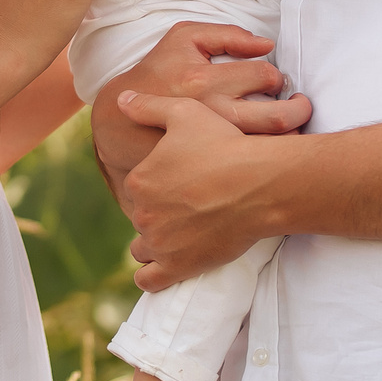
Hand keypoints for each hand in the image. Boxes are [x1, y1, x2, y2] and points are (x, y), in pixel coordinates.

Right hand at [89, 21, 309, 191]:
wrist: (121, 121)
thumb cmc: (157, 74)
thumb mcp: (183, 39)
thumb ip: (226, 35)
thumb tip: (267, 45)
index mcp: (204, 81)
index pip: (265, 76)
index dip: (276, 76)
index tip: (272, 81)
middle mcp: (211, 115)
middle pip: (278, 118)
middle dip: (299, 110)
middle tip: (300, 106)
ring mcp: (211, 145)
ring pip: (271, 147)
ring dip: (290, 135)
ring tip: (289, 126)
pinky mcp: (209, 167)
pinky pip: (252, 167)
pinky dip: (269, 158)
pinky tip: (269, 148)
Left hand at [116, 89, 304, 290]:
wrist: (260, 184)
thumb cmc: (226, 145)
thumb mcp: (185, 113)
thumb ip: (149, 107)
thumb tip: (121, 100)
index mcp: (140, 179)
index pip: (139, 187)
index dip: (158, 184)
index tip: (181, 183)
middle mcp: (143, 213)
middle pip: (143, 216)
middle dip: (159, 213)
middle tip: (188, 207)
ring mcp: (159, 243)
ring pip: (142, 248)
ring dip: (155, 242)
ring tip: (177, 236)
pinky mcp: (178, 267)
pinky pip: (149, 280)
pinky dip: (152, 276)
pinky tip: (163, 268)